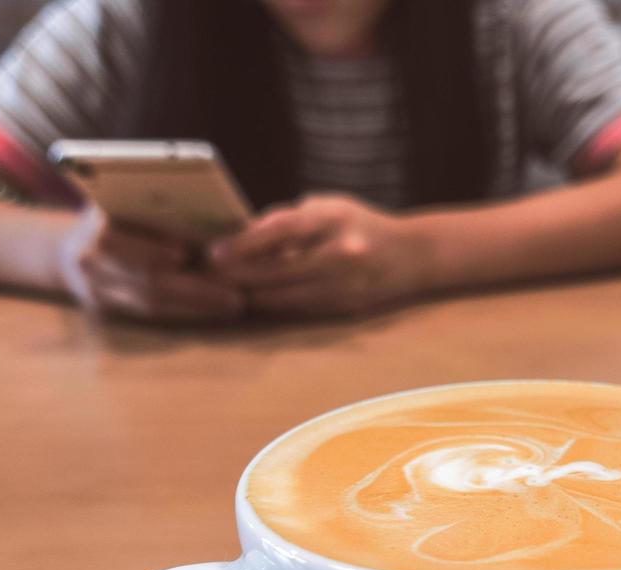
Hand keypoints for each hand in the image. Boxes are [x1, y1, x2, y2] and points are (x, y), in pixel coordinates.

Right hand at [55, 207, 243, 320]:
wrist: (66, 252)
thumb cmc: (116, 216)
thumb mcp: (130, 202)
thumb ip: (163, 210)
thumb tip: (225, 225)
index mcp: (98, 223)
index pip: (144, 236)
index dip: (175, 245)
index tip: (213, 253)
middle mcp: (90, 257)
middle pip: (149, 278)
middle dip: (197, 288)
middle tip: (237, 295)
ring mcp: (95, 287)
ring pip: (151, 303)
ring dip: (196, 306)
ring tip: (232, 305)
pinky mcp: (105, 309)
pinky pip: (149, 315)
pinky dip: (184, 314)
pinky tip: (211, 312)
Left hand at [208, 195, 431, 316]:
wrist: (412, 255)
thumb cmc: (360, 224)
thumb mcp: (328, 207)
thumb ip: (287, 219)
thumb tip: (238, 236)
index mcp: (335, 220)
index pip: (280, 231)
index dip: (243, 245)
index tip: (214, 253)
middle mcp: (341, 254)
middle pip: (276, 272)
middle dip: (238, 275)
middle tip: (208, 274)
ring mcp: (344, 285)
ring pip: (282, 298)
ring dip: (250, 294)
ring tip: (225, 288)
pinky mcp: (344, 309)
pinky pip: (297, 310)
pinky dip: (272, 304)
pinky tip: (253, 298)